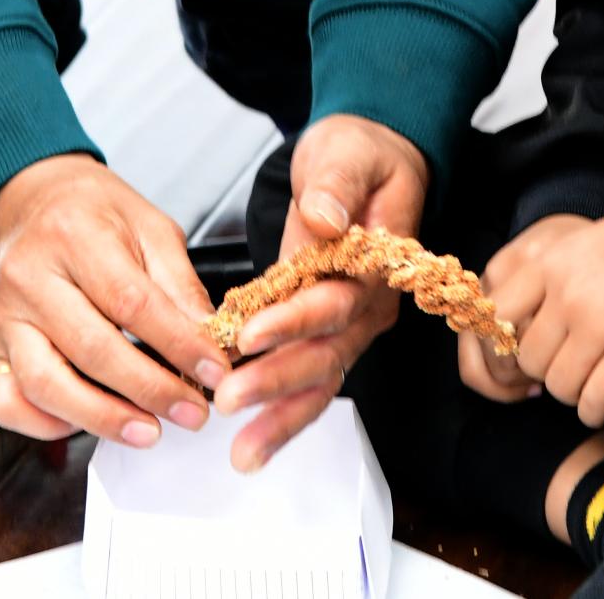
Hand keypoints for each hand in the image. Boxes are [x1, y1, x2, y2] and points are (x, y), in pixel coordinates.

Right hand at [0, 154, 224, 450]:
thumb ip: (180, 285)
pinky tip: (85, 424)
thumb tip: (211, 343)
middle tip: (192, 413)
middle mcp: (30, 278)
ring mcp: (4, 317)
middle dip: (149, 390)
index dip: (178, 344)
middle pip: (90, 348)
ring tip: (148, 432)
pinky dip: (44, 425)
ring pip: (45, 384)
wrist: (34, 201)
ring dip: (102, 418)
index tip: (215, 373)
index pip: (131, 302)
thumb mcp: (150, 227)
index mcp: (74, 236)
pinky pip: (6, 402)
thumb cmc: (94, 215)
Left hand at [216, 115, 428, 470]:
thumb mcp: (345, 154)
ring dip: (281, 415)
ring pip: (320, 380)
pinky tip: (252, 441)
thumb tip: (324, 218)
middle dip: (276, 382)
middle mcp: (369, 304)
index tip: (250, 334)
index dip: (293, 321)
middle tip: (227, 400)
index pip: (335, 302)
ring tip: (243, 450)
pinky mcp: (328, 328)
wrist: (370, 158)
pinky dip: (283, 411)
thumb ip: (334, 186)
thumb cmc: (361, 154)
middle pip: (326, 355)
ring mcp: (351, 322)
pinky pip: (310, 378)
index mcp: (376, 263)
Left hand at [459, 215, 587, 402]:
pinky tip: (601, 404)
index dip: (503, 343)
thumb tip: (515, 328)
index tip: (521, 352)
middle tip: (562, 369)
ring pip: (558, 386)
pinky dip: (594, 411)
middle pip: (527, 360)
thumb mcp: (576, 244)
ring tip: (585, 383)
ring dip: (570, 392)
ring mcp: (597, 323)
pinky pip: (594, 401)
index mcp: (546, 263)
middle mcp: (564, 294)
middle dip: (542, 372)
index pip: (495, 316)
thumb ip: (544, 278)